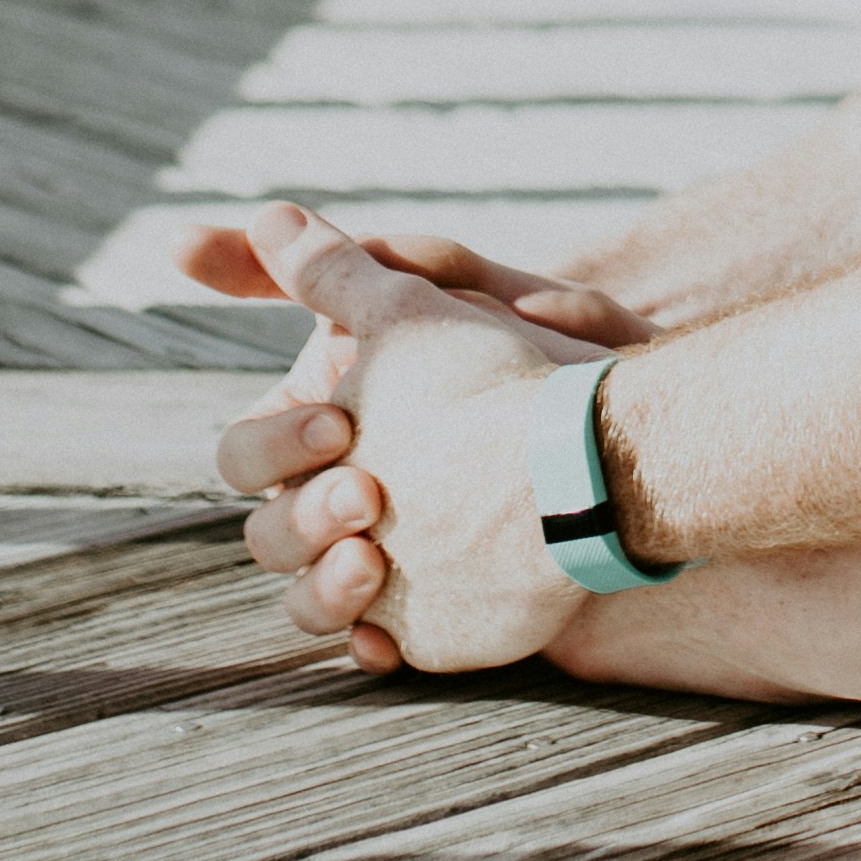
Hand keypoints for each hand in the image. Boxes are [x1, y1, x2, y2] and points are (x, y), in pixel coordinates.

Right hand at [188, 205, 631, 674]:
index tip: (337, 419)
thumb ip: (338, 266)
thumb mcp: (431, 300)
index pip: (248, 448)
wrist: (612, 452)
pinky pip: (363, 645)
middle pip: (267, 526)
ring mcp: (375, 561)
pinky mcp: (418, 621)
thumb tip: (267, 215)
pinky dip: (363, 636)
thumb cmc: (519, 365)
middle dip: (304, 513)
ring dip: (322, 584)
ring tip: (373, 560)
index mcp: (328, 428)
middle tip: (370, 491)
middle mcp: (341, 497)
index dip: (274, 440)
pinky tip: (385, 628)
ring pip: (301, 596)